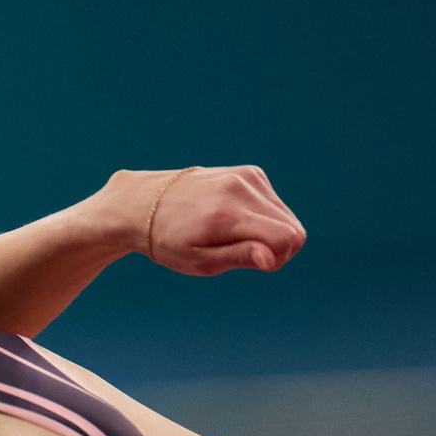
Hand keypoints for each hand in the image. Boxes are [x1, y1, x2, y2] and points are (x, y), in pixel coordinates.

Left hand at [118, 165, 306, 275]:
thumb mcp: (197, 260)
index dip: (277, 259)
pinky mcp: (249, 171)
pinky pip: (274, 202)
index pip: (287, 238)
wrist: (143, 204)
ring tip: (232, 235)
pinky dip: (262, 215)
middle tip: (240, 253)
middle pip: (293, 229)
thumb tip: (271, 258)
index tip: (254, 264)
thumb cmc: (168, 241)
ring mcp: (246, 176)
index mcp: (226, 215)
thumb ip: (239, 258)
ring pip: (286, 215)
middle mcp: (239, 189)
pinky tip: (233, 219)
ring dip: (269, 231)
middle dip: (276, 248)